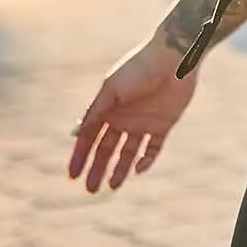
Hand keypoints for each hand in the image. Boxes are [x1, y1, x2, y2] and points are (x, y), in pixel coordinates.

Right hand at [68, 38, 197, 193]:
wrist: (174, 58)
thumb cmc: (140, 68)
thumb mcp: (112, 90)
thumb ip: (95, 113)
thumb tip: (74, 134)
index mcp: (108, 107)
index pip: (89, 136)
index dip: (80, 156)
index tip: (72, 175)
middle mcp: (124, 117)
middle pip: (107, 149)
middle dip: (97, 168)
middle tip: (90, 189)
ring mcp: (143, 122)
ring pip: (128, 152)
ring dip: (119, 169)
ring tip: (112, 186)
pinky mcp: (164, 124)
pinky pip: (153, 148)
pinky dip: (146, 160)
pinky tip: (138, 169)